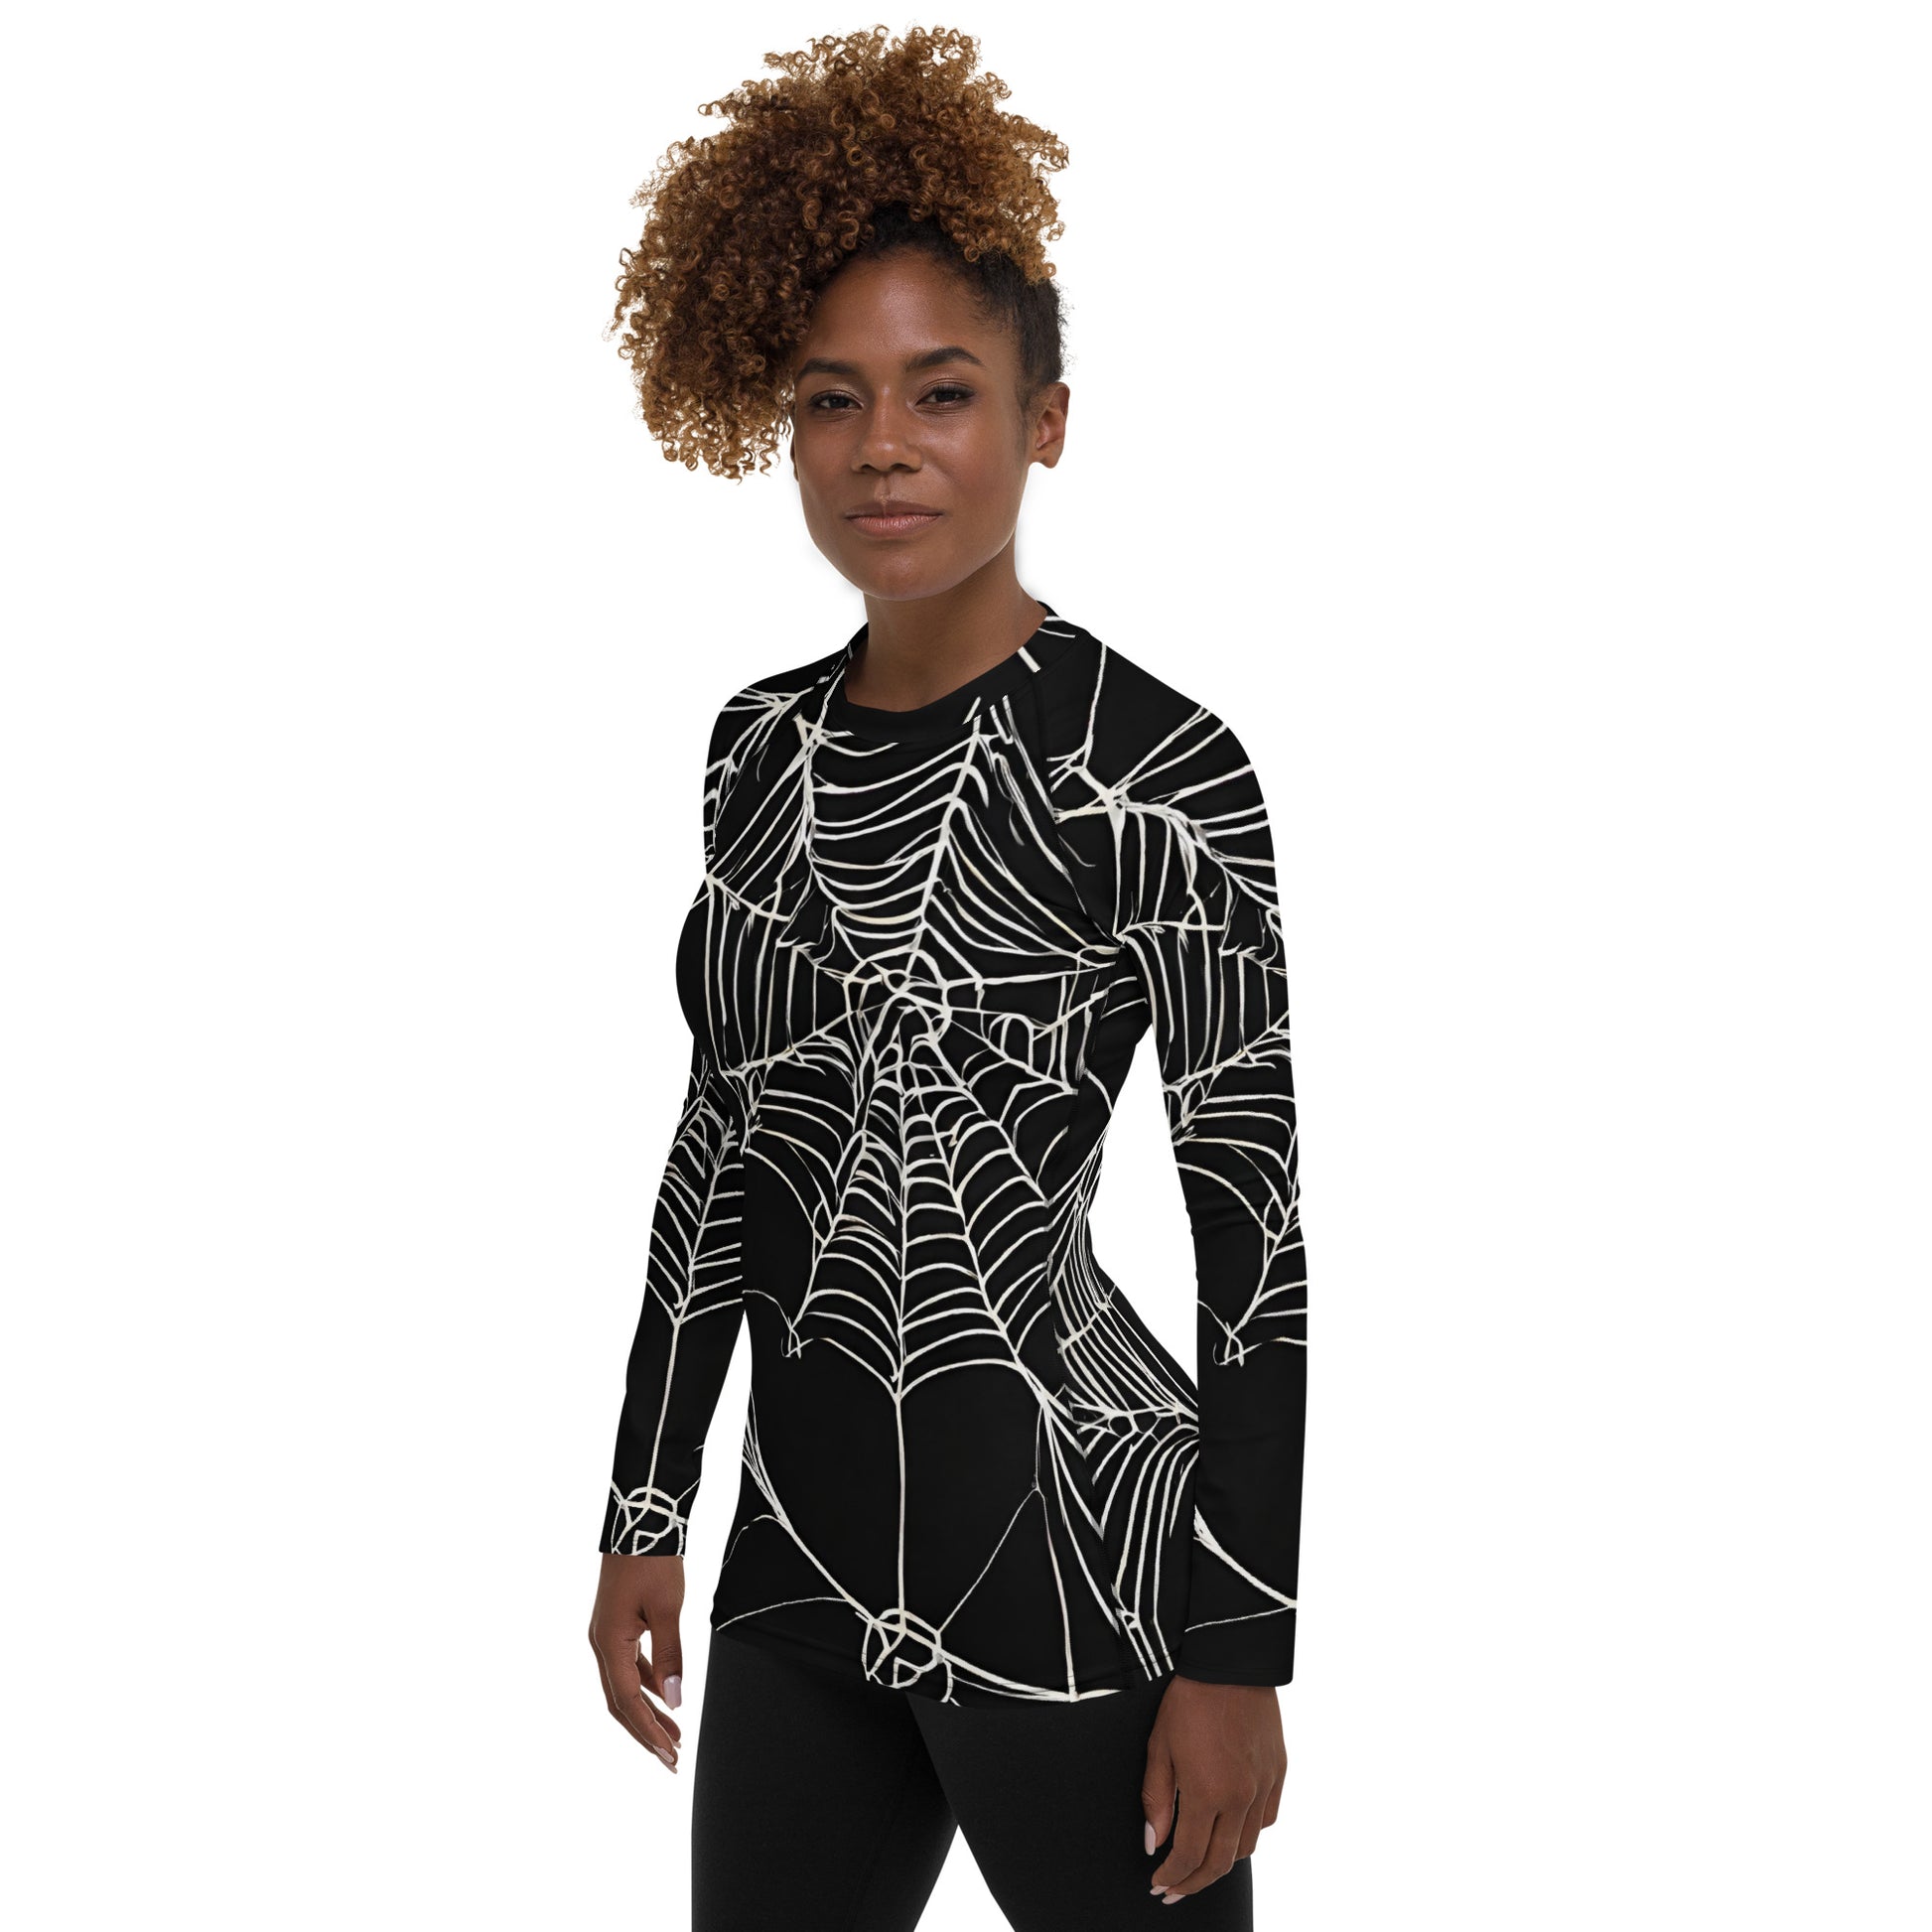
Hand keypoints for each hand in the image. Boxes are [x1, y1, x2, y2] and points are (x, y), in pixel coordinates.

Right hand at [589, 1552, 686, 1771]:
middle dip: (645, 1732)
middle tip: (669, 1759)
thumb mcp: (668, 1609)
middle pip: (620, 1702)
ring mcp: (605, 1634)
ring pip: (623, 1686)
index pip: (629, 1701)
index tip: (669, 1755)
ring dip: (646, 1711)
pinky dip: (645, 1685)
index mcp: (609, 1643)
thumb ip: (670, 1656)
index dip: (649, 1730)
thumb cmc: (653, 1561)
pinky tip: (664, 1694)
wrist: (640, 1520)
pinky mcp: (615, 1624)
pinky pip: (628, 1665)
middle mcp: (601, 1643)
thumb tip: (674, 1699)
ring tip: (672, 1735)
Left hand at [1142, 1677, 1285, 1902]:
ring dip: (1222, 1863)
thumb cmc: (1189, 1699)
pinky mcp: (1278, 1773)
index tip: (1159, 1884)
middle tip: (1175, 1890)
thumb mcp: (1160, 1746)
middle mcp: (1241, 1796)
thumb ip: (1157, 1799)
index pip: (1190, 1855)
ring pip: (1247, 1846)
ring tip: (1200, 1866)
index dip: (1173, 1876)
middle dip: (1195, 1882)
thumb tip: (1154, 1842)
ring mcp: (1264, 1786)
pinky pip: (1266, 1820)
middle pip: (1221, 1862)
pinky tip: (1230, 1831)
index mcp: (1208, 1791)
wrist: (1230, 1662)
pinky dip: (1247, 1835)